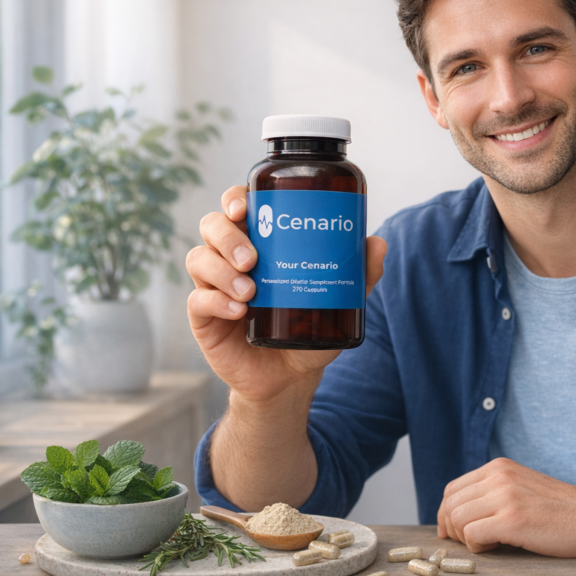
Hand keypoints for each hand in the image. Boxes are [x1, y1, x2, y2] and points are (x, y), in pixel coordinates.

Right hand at [186, 185, 387, 406]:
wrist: (292, 376)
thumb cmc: (310, 328)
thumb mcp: (338, 301)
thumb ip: (358, 274)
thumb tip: (378, 244)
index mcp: (259, 242)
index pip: (237, 207)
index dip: (235, 199)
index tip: (246, 207)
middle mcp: (231, 258)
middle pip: (212, 226)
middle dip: (228, 235)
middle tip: (253, 258)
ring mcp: (214, 286)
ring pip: (199, 258)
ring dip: (222, 270)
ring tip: (250, 291)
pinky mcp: (204, 318)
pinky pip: (198, 300)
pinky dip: (216, 301)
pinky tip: (240, 311)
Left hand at [436, 458, 575, 557]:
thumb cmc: (562, 510)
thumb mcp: (523, 486)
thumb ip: (495, 491)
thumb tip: (461, 512)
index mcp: (499, 467)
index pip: (452, 489)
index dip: (448, 514)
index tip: (455, 532)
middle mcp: (498, 477)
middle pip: (450, 504)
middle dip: (452, 528)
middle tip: (469, 543)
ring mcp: (505, 497)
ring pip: (457, 519)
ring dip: (465, 538)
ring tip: (489, 543)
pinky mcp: (512, 520)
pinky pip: (472, 535)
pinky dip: (477, 547)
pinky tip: (497, 546)